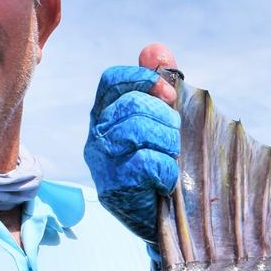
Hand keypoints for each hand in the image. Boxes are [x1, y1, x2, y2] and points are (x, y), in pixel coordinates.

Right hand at [86, 43, 182, 257]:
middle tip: (174, 138)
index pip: (113, 80)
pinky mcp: (113, 187)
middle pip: (131, 105)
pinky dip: (165, 170)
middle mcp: (96, 135)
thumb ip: (158, 84)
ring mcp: (102, 162)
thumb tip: (157, 51)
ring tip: (170, 159)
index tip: (169, 93)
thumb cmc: (160, 165)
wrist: (159, 219)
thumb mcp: (161, 121)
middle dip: (165, 118)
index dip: (143, 79)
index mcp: (104, 114)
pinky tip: (165, 181)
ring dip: (167, 144)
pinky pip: (146, 162)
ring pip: (139, 131)